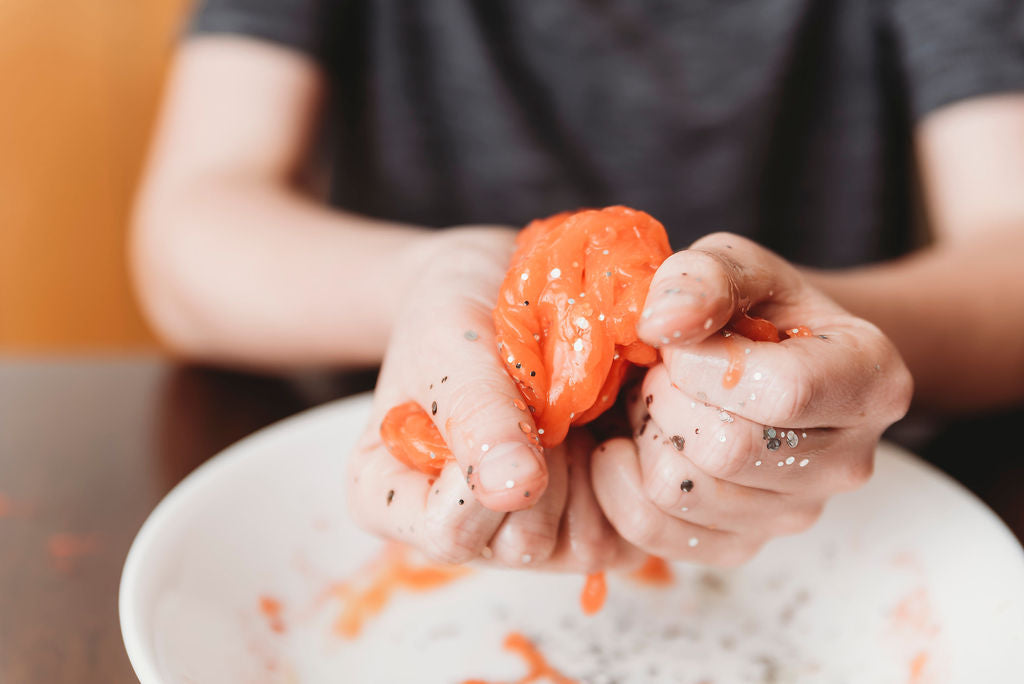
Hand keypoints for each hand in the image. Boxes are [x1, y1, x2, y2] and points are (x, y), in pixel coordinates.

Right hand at [348, 228, 635, 570]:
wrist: (504, 287)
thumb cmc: (458, 309)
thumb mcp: (452, 342)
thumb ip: (476, 413)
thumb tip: (513, 490)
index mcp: (392, 499)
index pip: (448, 533)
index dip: (492, 476)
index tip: (509, 403)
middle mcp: (459, 529)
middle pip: (522, 543)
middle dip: (550, 461)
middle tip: (545, 391)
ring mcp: (525, 531)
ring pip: (582, 544)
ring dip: (593, 462)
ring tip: (575, 402)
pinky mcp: (584, 522)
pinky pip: (627, 531)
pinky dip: (631, 471)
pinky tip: (607, 419)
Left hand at [591, 233, 912, 565]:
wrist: (755, 361)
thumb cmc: (751, 308)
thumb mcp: (735, 265)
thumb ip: (705, 276)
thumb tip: (662, 321)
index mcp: (872, 382)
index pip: (783, 393)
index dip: (704, 364)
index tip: (680, 342)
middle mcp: (848, 462)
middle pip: (729, 452)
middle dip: (668, 399)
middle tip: (662, 372)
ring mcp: (796, 514)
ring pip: (683, 493)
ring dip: (645, 436)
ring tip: (659, 403)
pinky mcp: (742, 546)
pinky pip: (655, 530)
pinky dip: (621, 482)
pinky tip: (635, 441)